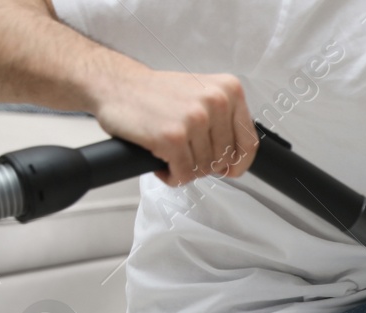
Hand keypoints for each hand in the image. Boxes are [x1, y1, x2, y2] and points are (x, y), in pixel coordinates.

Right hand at [92, 68, 256, 185]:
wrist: (116, 84)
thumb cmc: (157, 94)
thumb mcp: (202, 95)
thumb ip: (224, 121)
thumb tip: (236, 160)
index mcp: (229, 90)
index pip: (249, 142)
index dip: (239, 163)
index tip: (229, 169)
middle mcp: (216, 102)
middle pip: (224, 159)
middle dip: (203, 163)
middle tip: (183, 152)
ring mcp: (195, 119)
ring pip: (203, 169)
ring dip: (184, 169)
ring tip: (168, 151)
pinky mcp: (173, 137)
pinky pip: (183, 175)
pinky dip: (171, 176)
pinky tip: (160, 162)